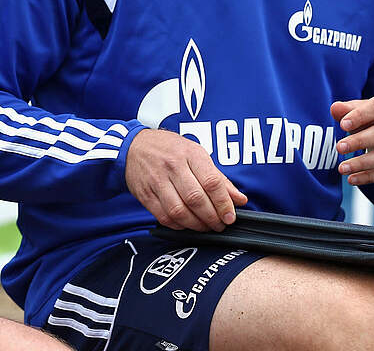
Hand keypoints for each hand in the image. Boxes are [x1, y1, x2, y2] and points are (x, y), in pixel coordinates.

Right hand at [125, 129, 246, 230]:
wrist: (133, 146)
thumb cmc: (170, 150)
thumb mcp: (196, 154)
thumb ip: (218, 179)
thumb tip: (239, 200)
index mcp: (190, 154)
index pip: (211, 182)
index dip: (223, 204)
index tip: (230, 217)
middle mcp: (173, 166)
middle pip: (196, 199)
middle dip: (212, 218)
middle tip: (219, 225)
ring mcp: (156, 181)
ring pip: (179, 211)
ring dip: (196, 225)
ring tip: (205, 227)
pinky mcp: (145, 194)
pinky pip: (164, 216)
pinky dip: (178, 225)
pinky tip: (186, 225)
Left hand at [331, 93, 373, 184]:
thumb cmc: (373, 117)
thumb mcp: (361, 109)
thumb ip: (347, 109)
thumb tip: (335, 108)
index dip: (360, 116)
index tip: (342, 125)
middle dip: (359, 141)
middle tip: (339, 148)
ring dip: (362, 163)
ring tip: (342, 168)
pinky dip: (370, 176)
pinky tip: (353, 178)